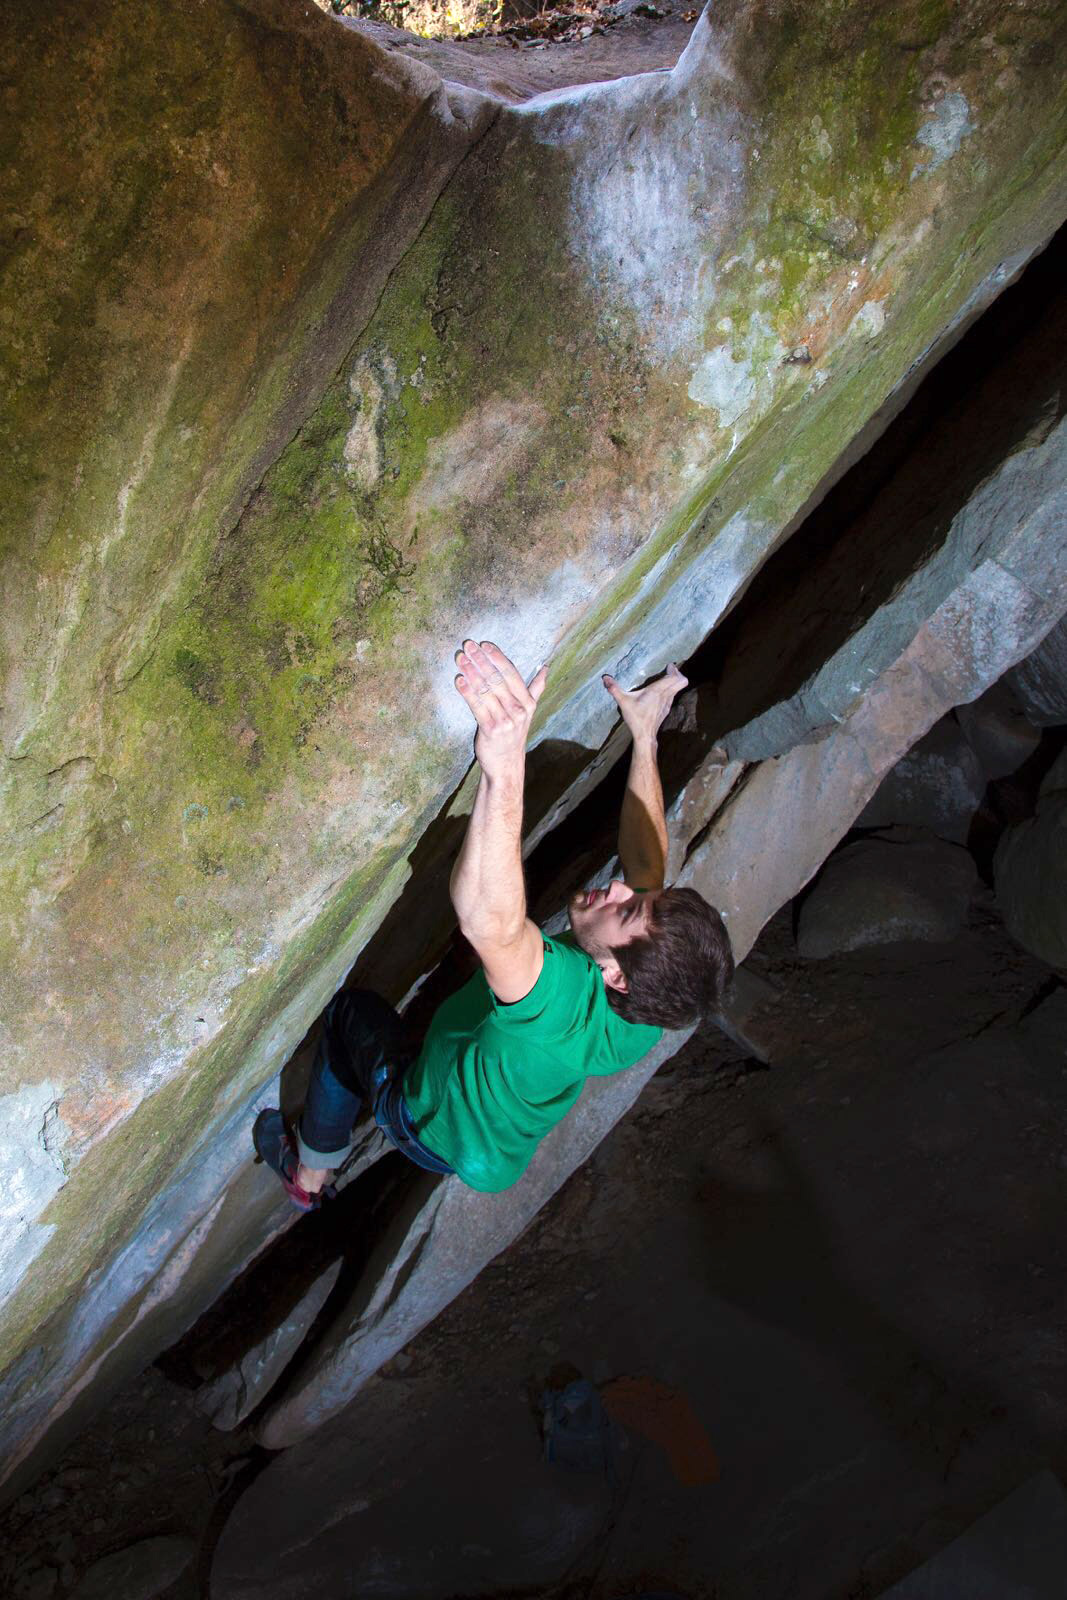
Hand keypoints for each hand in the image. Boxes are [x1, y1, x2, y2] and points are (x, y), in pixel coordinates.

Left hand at [455, 640, 547, 779]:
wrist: (506, 764)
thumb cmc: (514, 735)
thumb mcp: (528, 711)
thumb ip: (535, 688)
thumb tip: (546, 668)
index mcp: (528, 702)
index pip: (512, 673)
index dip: (497, 657)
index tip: (485, 644)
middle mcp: (518, 710)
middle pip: (497, 678)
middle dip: (481, 660)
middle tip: (469, 645)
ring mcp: (505, 720)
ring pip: (486, 690)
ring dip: (471, 672)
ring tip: (460, 658)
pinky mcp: (490, 729)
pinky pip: (477, 706)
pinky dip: (467, 692)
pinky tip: (459, 680)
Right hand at [603, 661, 687, 743]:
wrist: (645, 735)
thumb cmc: (636, 718)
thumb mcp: (623, 702)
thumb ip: (615, 689)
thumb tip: (605, 678)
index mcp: (657, 691)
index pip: (675, 678)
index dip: (675, 670)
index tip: (669, 666)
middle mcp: (665, 696)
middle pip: (681, 682)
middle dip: (677, 674)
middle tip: (669, 669)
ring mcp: (667, 703)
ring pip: (677, 689)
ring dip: (674, 682)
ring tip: (666, 678)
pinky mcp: (666, 710)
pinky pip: (673, 696)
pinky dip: (671, 690)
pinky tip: (661, 692)